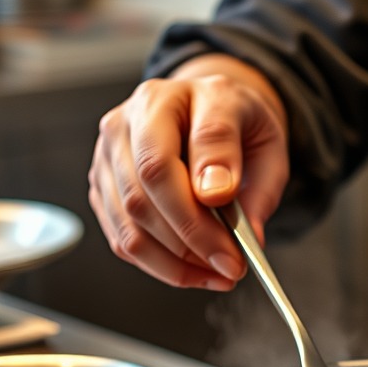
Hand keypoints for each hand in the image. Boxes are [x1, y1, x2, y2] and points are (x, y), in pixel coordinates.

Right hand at [88, 54, 288, 288]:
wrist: (204, 114)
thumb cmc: (236, 130)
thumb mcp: (267, 145)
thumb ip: (260, 188)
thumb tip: (245, 236)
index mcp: (195, 92)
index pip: (204, 133)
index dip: (216, 175)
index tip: (234, 217)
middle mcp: (142, 112)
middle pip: (154, 176)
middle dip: (195, 233)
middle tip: (231, 264)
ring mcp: (112, 146)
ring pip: (131, 213)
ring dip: (176, 258)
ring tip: (216, 274)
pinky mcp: (100, 182)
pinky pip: (121, 235)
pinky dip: (158, 264)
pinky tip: (191, 271)